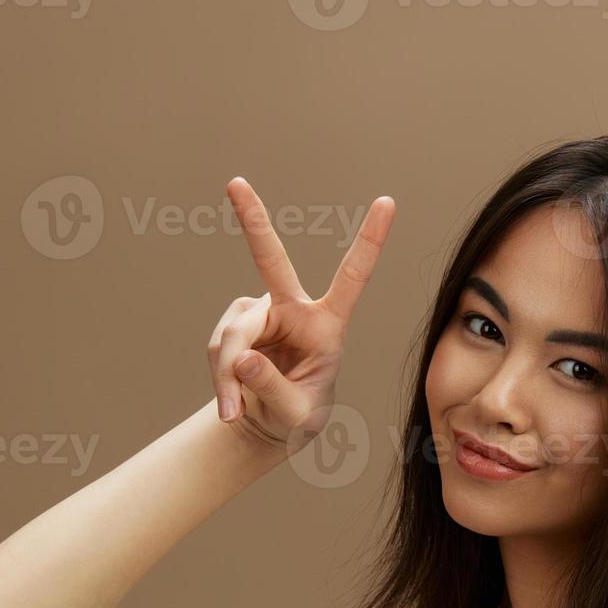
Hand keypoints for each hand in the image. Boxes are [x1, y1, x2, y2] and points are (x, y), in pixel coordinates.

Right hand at [207, 176, 394, 452]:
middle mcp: (293, 309)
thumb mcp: (296, 414)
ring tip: (234, 409)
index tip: (387, 201)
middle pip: (270, 260)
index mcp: (328, 323)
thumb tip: (241, 358)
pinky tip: (229, 401)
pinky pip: (220, 348)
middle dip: (252, 220)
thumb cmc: (297, 416)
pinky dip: (219, 379)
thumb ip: (272, 388)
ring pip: (234, 334)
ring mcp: (260, 313)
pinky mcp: (235, 324)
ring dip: (227, 373)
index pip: (353, 276)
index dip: (370, 240)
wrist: (266, 425)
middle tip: (235, 182)